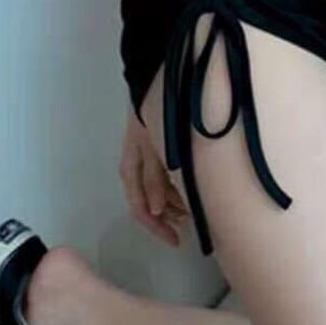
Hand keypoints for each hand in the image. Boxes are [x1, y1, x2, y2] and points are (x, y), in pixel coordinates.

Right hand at [118, 105, 190, 246]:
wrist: (153, 83)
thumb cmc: (153, 117)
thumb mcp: (154, 149)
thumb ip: (155, 179)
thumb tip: (155, 210)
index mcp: (131, 171)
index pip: (141, 210)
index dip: (158, 229)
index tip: (178, 241)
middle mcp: (135, 169)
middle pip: (149, 204)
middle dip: (168, 218)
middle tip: (191, 225)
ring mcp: (145, 159)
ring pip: (157, 192)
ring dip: (173, 204)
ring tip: (194, 210)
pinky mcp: (154, 149)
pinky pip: (163, 178)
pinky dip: (175, 188)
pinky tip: (190, 190)